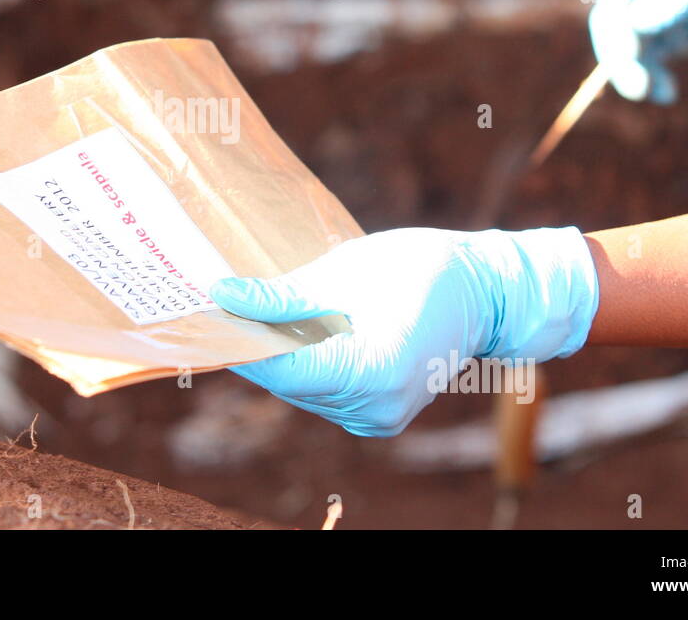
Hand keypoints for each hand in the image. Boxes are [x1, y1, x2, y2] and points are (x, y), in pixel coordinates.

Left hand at [209, 227, 598, 436]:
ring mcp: (378, 418)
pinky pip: (325, 393)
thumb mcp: (344, 272)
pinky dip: (307, 365)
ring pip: (302, 389)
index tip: (200, 321)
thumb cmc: (420, 269)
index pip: (280, 368)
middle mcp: (373, 408)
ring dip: (279, 356)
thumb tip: (223, 297)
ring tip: (253, 314)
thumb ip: (281, 296)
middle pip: (287, 381)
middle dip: (254, 346)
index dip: (237, 345)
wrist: (487, 292)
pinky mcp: (380, 416)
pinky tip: (294, 332)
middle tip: (217, 308)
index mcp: (369, 370)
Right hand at [589, 0, 687, 102]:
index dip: (614, 29)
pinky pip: (648, 60)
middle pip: (614, 24)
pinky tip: (667, 94)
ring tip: (660, 95)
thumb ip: (676, 0)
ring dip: (635, 73)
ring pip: (629, 46)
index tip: (631, 58)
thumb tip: (630, 22)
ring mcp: (665, 12)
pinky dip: (651, 79)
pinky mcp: (677, 37)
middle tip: (638, 90)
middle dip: (621, 58)